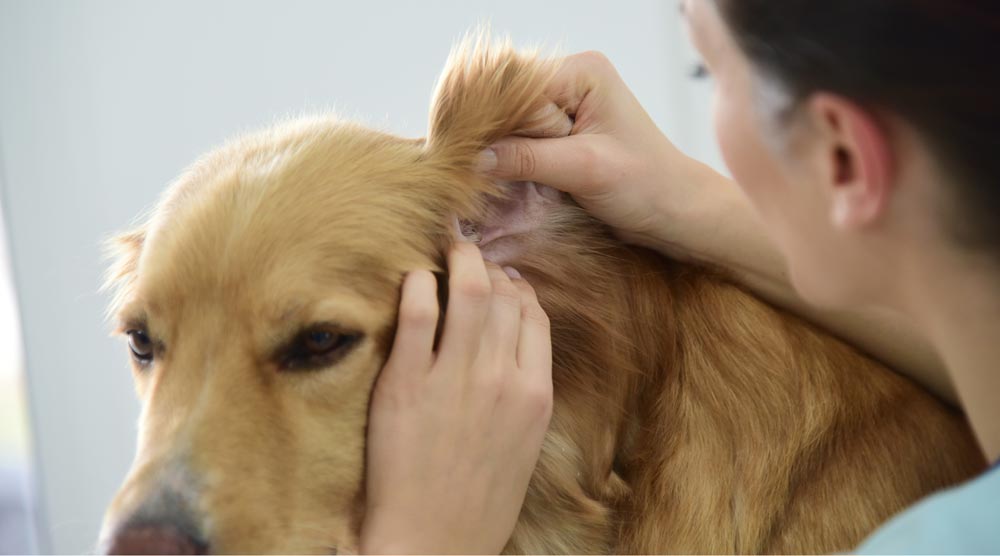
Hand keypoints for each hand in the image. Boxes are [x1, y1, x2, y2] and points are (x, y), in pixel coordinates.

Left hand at [360, 243, 552, 554]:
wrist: (434, 542)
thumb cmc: (480, 499)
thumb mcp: (522, 444)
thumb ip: (524, 390)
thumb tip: (514, 345)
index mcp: (533, 392)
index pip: (533, 315)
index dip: (516, 287)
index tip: (502, 279)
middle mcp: (500, 378)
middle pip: (504, 296)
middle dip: (488, 266)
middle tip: (470, 256)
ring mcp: (454, 379)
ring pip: (468, 292)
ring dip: (459, 260)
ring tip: (449, 249)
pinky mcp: (405, 384)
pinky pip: (417, 315)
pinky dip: (419, 285)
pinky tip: (415, 279)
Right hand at [480, 51, 724, 255]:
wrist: (675, 211)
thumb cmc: (646, 185)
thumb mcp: (585, 170)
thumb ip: (528, 159)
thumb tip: (474, 158)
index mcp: (581, 72)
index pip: (514, 85)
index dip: (487, 119)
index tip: (463, 153)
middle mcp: (569, 79)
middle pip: (505, 101)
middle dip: (490, 136)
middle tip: (470, 170)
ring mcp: (563, 105)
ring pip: (507, 123)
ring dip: (498, 151)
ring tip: (484, 179)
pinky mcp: (559, 132)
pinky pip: (518, 139)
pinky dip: (507, 160)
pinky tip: (500, 179)